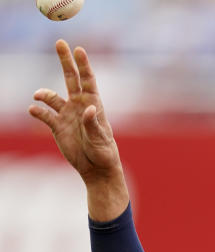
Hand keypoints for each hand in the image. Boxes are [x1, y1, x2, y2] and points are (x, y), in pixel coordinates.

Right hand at [28, 40, 127, 220]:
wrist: (96, 169)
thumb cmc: (104, 154)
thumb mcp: (101, 140)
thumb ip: (93, 124)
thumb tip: (89, 109)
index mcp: (94, 106)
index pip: (88, 81)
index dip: (84, 65)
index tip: (79, 50)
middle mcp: (79, 106)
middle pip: (70, 79)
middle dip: (65, 61)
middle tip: (60, 42)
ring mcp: (67, 115)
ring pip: (52, 96)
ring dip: (43, 94)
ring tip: (37, 97)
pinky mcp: (57, 126)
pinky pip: (44, 114)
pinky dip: (38, 111)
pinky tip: (34, 111)